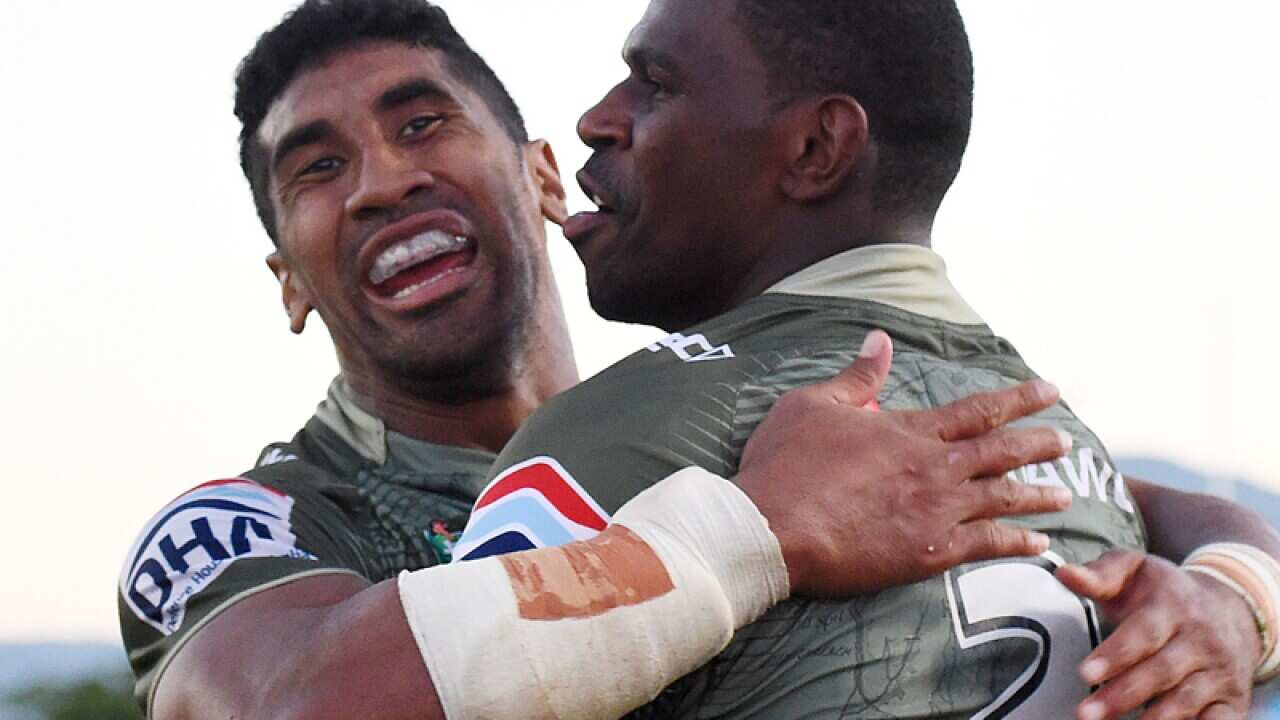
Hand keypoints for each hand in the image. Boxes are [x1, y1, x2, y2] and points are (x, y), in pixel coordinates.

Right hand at [737, 330, 1073, 597]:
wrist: (774, 528)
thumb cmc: (785, 465)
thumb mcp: (812, 405)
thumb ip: (856, 377)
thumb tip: (880, 340)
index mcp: (907, 431)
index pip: (976, 410)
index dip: (1018, 399)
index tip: (1049, 391)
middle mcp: (933, 468)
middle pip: (1001, 451)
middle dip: (1039, 443)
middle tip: (1068, 441)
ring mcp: (936, 512)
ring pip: (1003, 498)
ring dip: (1038, 494)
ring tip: (1065, 493)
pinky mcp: (929, 553)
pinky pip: (987, 545)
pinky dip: (1017, 542)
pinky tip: (1038, 544)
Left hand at [1056, 551, 1259, 719]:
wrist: (1231, 609)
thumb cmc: (1168, 594)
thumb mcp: (1135, 571)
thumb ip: (1100, 574)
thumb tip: (1066, 574)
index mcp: (1174, 605)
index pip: (1144, 632)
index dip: (1116, 654)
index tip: (1086, 673)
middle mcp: (1203, 639)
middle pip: (1161, 671)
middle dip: (1122, 695)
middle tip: (1087, 712)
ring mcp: (1220, 671)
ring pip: (1186, 700)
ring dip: (1152, 719)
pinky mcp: (1233, 699)